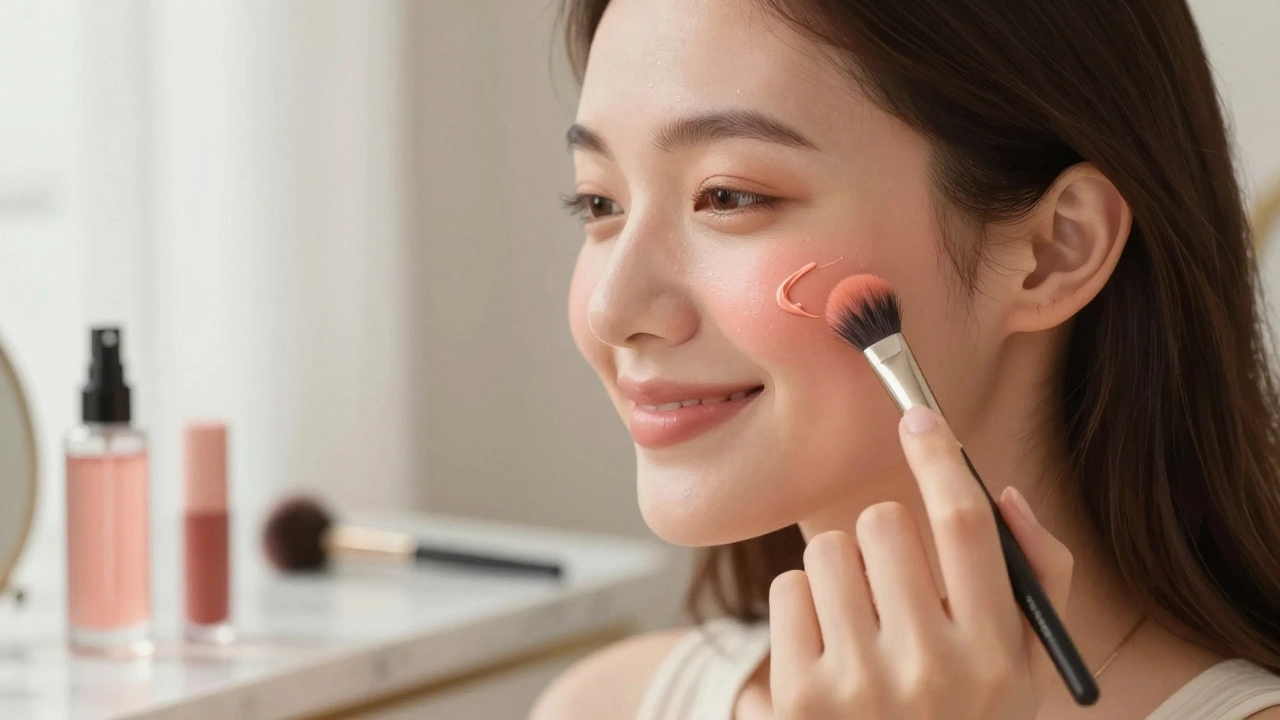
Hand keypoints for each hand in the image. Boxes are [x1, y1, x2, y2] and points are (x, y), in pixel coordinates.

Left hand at [768, 406, 1074, 719]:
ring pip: (826, 550)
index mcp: (997, 657)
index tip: (918, 416)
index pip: (967, 527)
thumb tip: (1000, 491)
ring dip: (841, 572)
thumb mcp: (1023, 667)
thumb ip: (1030, 577)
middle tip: (891, 581)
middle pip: (883, 524)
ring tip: (861, 622)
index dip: (940, 458)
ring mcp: (860, 687)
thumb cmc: (966, 717)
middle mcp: (931, 670)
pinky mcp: (800, 698)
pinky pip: (787, 590)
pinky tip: (827, 648)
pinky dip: (804, 606)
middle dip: (884, 539)